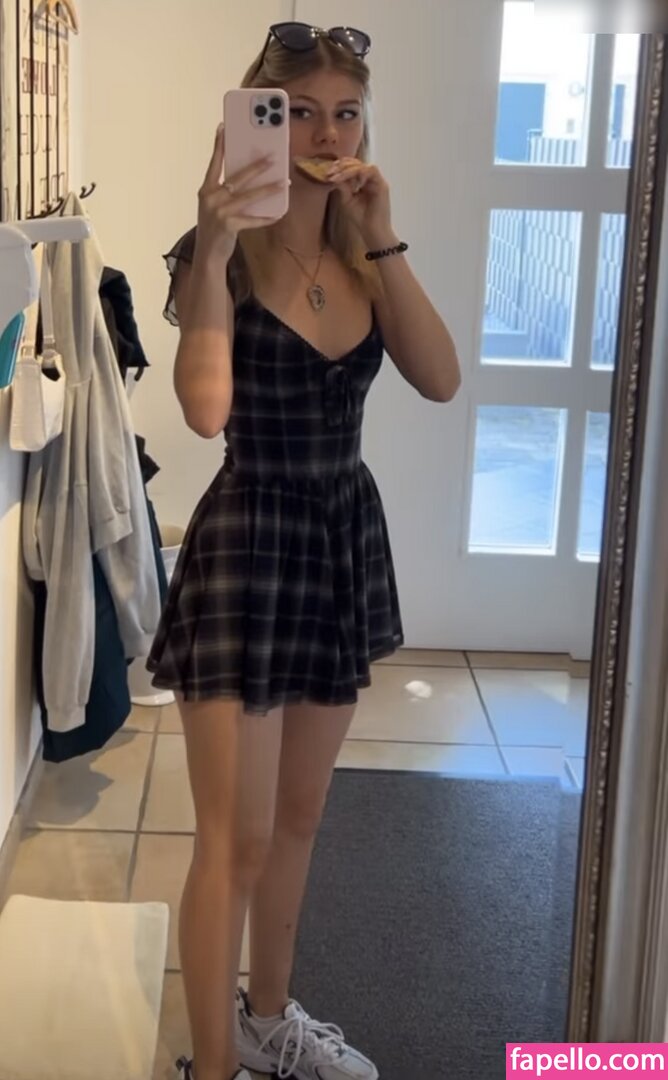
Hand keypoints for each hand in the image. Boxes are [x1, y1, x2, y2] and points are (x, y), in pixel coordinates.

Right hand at [196, 124, 286, 262]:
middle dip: (257, 166)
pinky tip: (279, 213)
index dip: (219, 145)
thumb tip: (249, 177)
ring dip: (269, 189)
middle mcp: (210, 197)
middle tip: (273, 157)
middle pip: (238, 177)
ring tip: (284, 183)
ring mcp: (219, 211)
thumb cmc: (215, 228)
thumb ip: (226, 192)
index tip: (224, 127)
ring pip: (249, 196)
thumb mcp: (214, 206)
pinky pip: (253, 219)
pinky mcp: (229, 225)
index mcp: (205, 189)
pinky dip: (267, 217)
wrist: (207, 255)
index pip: (213, 163)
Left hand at [326, 158, 394, 246]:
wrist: (372, 232)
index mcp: (362, 182)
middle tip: (330, 173)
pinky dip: (360, 173)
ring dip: (348, 170)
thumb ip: (342, 187)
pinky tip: (352, 182)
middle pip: (356, 163)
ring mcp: (377, 181)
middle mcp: (370, 179)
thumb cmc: (361, 219)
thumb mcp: (346, 200)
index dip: (339, 167)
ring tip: (337, 177)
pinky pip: (372, 171)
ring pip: (363, 166)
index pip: (351, 167)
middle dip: (341, 166)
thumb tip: (333, 174)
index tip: (328, 173)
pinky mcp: (382, 185)